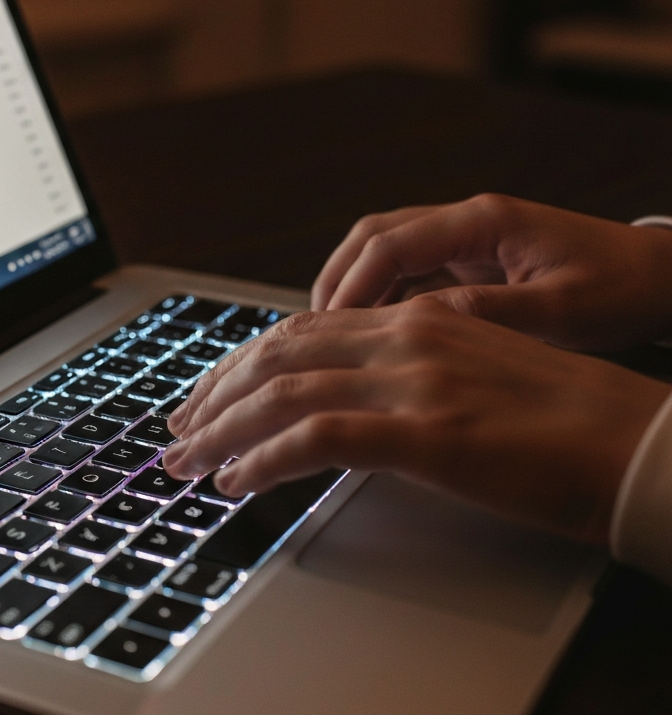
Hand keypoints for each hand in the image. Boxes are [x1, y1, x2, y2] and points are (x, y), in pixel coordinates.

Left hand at [163, 300, 670, 541]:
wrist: (639, 442)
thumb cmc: (564, 421)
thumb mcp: (471, 376)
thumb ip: (405, 376)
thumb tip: (342, 406)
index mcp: (415, 319)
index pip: (299, 332)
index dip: (240, 365)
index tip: (208, 397)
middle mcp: (404, 336)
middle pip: (277, 355)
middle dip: (215, 394)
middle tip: (177, 431)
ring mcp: (414, 380)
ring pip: (284, 392)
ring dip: (223, 429)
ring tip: (186, 462)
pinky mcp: (428, 431)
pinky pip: (318, 438)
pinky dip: (264, 459)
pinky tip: (237, 483)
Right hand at [310, 194, 671, 350]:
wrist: (660, 276)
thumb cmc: (622, 287)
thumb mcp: (562, 309)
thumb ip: (490, 313)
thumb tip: (422, 324)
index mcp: (484, 221)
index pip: (392, 243)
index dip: (353, 284)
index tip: (330, 324)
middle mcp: (467, 220)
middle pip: (374, 236)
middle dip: (337, 278)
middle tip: (316, 326)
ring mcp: (467, 237)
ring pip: (385, 248)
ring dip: (353, 284)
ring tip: (333, 330)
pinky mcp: (471, 258)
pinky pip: (408, 268)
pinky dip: (381, 294)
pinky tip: (374, 330)